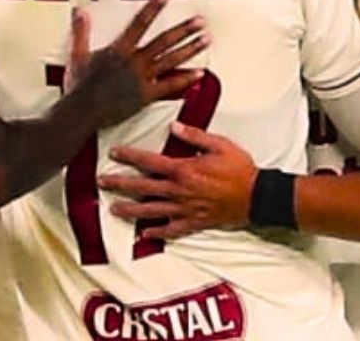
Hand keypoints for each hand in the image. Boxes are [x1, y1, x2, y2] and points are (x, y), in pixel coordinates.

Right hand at [67, 0, 210, 124]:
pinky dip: (186, 79)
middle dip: (184, 30)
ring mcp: (142, 79)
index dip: (153, 8)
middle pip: (164, 42)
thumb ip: (81, 31)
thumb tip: (79, 10)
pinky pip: (170, 86)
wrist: (81, 112)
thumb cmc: (78, 85)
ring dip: (190, 49)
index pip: (139, 23)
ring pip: (171, 60)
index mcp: (120, 49)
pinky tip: (201, 72)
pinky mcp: (146, 96)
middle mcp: (135, 61)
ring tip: (206, 40)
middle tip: (201, 21)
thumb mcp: (77, 55)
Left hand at [99, 122, 256, 239]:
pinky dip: (156, 232)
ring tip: (114, 209)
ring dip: (130, 210)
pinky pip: (170, 229)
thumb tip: (174, 127)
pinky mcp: (193, 222)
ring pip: (151, 211)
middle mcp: (179, 191)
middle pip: (143, 187)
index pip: (149, 162)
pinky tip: (144, 233)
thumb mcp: (220, 145)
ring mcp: (185, 209)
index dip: (130, 157)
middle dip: (120, 184)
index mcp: (184, 169)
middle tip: (102, 182)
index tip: (114, 153)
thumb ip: (195, 136)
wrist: (257, 196)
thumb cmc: (240, 169)